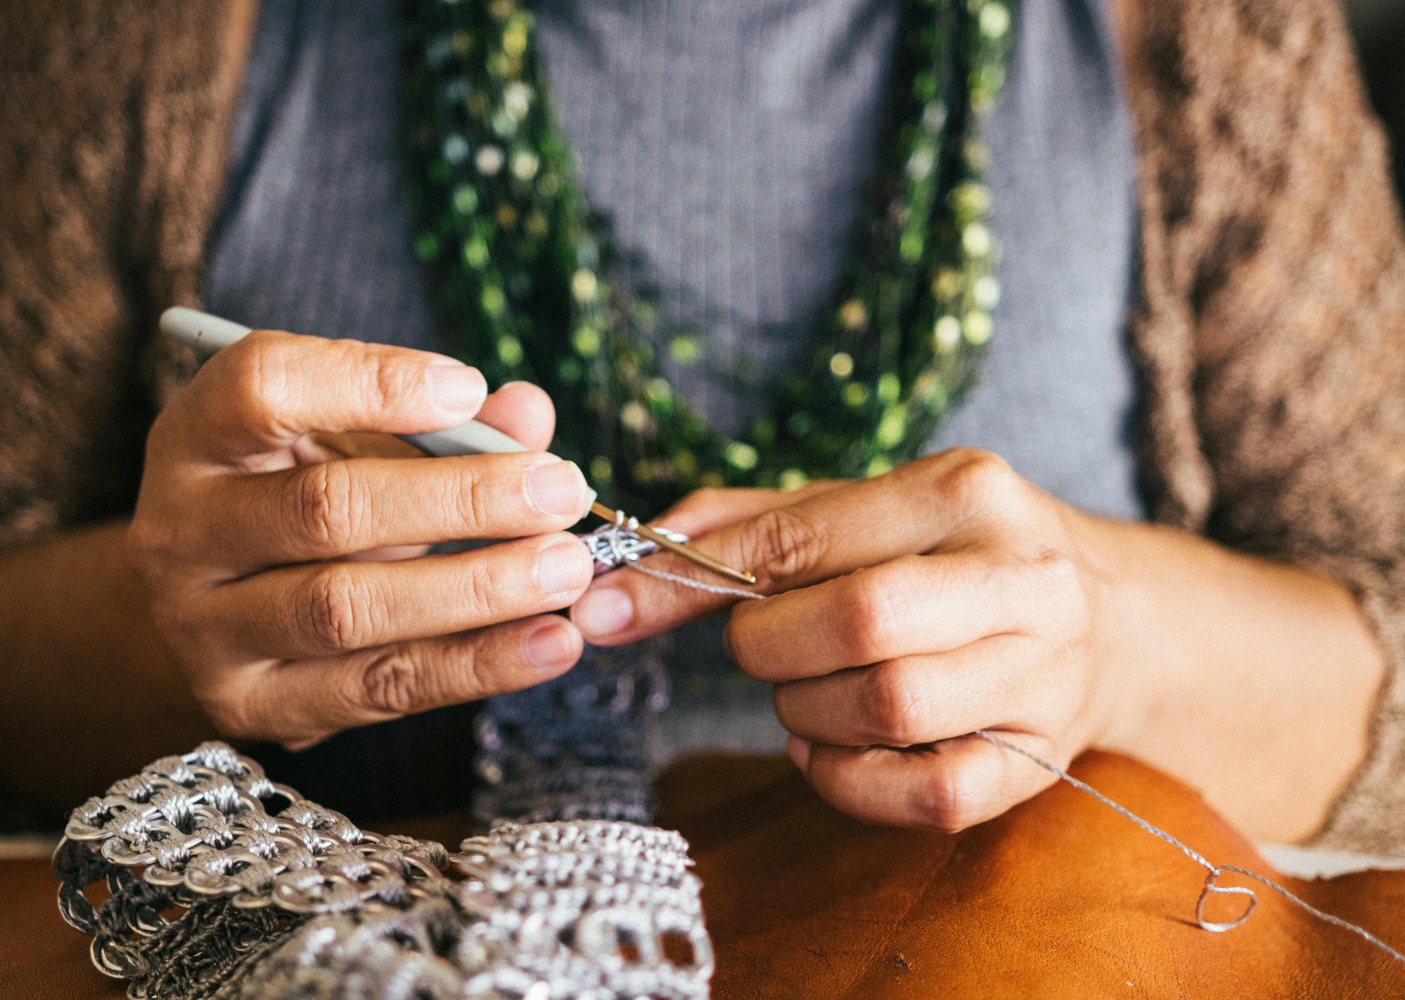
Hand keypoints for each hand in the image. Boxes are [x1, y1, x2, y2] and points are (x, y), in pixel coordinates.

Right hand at [128, 331, 595, 747]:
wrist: (222, 605)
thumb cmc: (306, 494)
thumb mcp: (357, 439)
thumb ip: (442, 419)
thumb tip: (528, 414)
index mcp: (197, 434)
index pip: (264, 386)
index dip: (371, 383)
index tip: (469, 387)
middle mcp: (181, 530)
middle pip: (325, 510)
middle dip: (462, 499)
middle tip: (560, 491)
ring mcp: (204, 628)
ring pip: (348, 609)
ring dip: (476, 589)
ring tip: (568, 568)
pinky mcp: (251, 705)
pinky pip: (378, 687)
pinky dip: (476, 666)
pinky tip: (550, 643)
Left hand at [571, 449, 1122, 831]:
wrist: (1109, 619)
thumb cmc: (948, 557)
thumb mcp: (862, 511)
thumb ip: (749, 523)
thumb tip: (635, 558)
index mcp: (966, 490)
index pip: (805, 536)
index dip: (697, 575)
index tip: (616, 603)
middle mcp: (1020, 575)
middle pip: (858, 621)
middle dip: (768, 646)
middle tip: (755, 647)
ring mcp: (1042, 675)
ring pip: (889, 708)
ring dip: (805, 711)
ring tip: (802, 692)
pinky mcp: (1040, 761)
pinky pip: (925, 796)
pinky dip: (847, 782)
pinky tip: (829, 747)